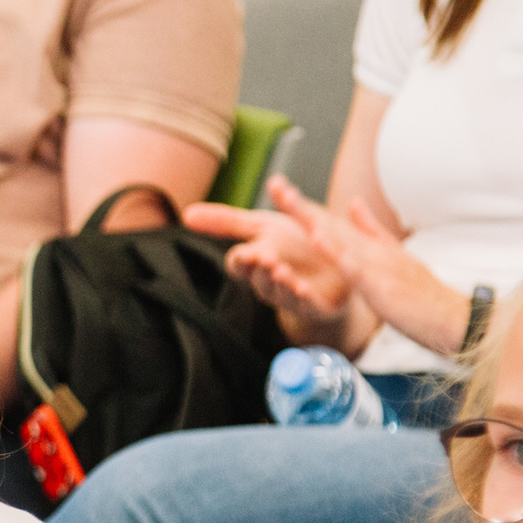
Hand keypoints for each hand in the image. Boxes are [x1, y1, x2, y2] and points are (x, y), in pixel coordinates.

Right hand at [183, 195, 365, 347]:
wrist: (336, 264)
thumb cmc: (295, 244)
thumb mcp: (261, 226)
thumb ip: (227, 222)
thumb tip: (186, 214)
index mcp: (256, 262)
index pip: (239, 264)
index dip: (242, 260)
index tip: (245, 252)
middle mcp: (270, 282)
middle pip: (258, 280)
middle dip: (261, 270)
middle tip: (267, 258)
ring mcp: (292, 297)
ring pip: (280, 294)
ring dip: (280, 283)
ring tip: (283, 272)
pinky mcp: (317, 307)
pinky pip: (307, 306)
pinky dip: (303, 298)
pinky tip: (303, 288)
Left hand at [270, 176, 470, 358]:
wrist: (453, 317)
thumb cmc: (422, 295)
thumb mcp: (394, 258)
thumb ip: (372, 231)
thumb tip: (353, 203)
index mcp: (370, 247)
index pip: (332, 222)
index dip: (304, 207)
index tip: (279, 190)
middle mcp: (371, 250)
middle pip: (330, 223)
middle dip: (299, 205)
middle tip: (274, 185)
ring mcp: (376, 265)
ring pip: (338, 239)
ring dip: (312, 220)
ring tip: (288, 201)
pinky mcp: (381, 285)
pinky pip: (354, 267)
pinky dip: (336, 252)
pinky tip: (318, 238)